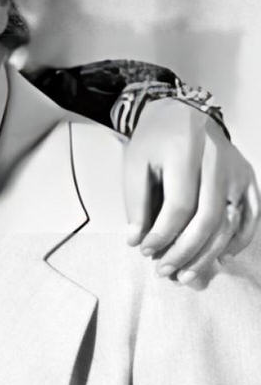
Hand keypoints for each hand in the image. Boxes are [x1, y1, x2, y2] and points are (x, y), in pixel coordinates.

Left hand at [123, 99, 259, 279]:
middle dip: (186, 252)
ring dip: (209, 255)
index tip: (145, 251)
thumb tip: (137, 240)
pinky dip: (239, 241)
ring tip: (186, 274)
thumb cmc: (156, 139)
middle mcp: (217, 162)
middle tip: (165, 271)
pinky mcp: (248, 178)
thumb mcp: (135, 161)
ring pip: (231, 223)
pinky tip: (220, 258)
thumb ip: (135, 201)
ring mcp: (237, 171)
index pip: (179, 205)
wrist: (183, 111)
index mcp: (185, 152)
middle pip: (208, 219)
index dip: (162, 234)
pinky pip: (251, 215)